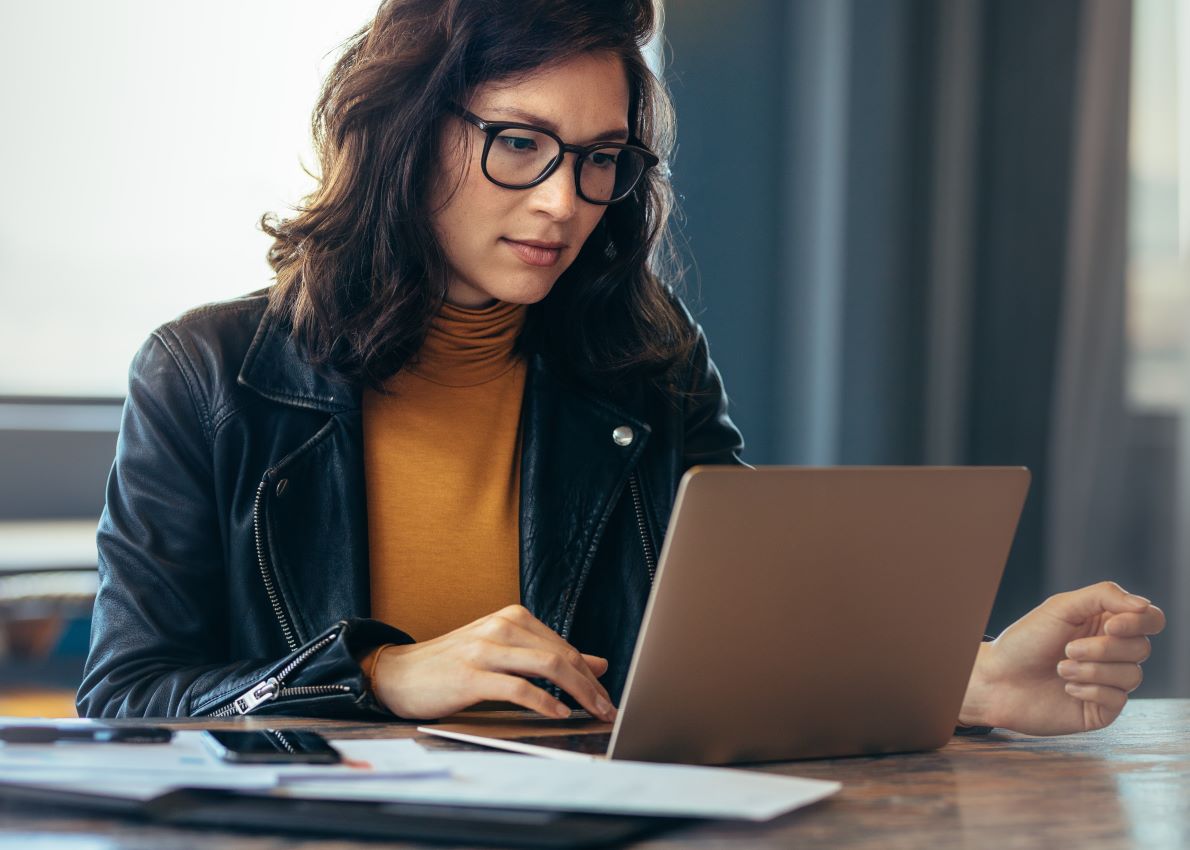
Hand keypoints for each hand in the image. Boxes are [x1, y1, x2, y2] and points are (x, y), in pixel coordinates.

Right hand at [369, 604, 616, 722]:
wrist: (398, 673)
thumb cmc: (453, 665)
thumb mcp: (504, 653)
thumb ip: (547, 655)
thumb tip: (597, 664)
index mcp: (512, 618)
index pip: (565, 646)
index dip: (591, 674)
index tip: (607, 697)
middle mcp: (502, 626)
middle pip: (562, 655)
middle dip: (591, 685)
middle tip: (608, 709)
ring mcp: (486, 648)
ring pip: (547, 666)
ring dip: (578, 692)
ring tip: (592, 712)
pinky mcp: (471, 675)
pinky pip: (518, 688)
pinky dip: (544, 702)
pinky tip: (558, 713)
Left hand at [959, 581, 1164, 735]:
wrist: (997, 679)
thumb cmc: (1025, 641)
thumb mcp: (1061, 607)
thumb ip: (1104, 596)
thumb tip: (1144, 605)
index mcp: (1105, 624)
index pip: (1150, 619)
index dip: (1140, 622)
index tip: (1110, 626)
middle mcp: (1112, 653)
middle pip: (1141, 647)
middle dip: (1103, 648)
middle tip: (1068, 649)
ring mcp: (1109, 681)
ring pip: (1132, 675)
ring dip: (1092, 670)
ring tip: (1060, 668)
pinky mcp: (1101, 709)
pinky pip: (1118, 699)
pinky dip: (1090, 690)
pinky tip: (1067, 688)